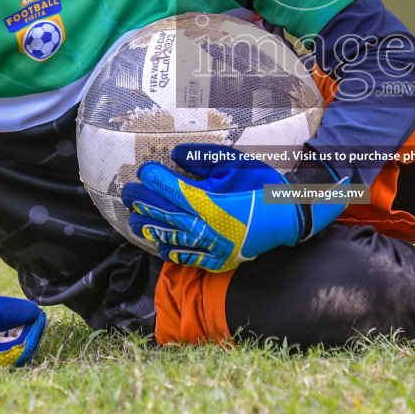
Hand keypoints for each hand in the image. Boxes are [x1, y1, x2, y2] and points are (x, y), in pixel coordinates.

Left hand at [122, 144, 347, 270]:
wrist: (287, 215)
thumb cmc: (260, 184)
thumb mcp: (233, 163)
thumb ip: (201, 157)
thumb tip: (173, 154)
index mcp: (206, 201)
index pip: (169, 189)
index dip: (153, 178)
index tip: (145, 170)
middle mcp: (203, 226)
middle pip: (162, 213)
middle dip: (141, 201)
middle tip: (128, 192)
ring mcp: (209, 246)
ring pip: (168, 237)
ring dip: (148, 226)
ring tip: (135, 217)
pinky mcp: (216, 259)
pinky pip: (184, 257)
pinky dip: (168, 249)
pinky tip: (159, 242)